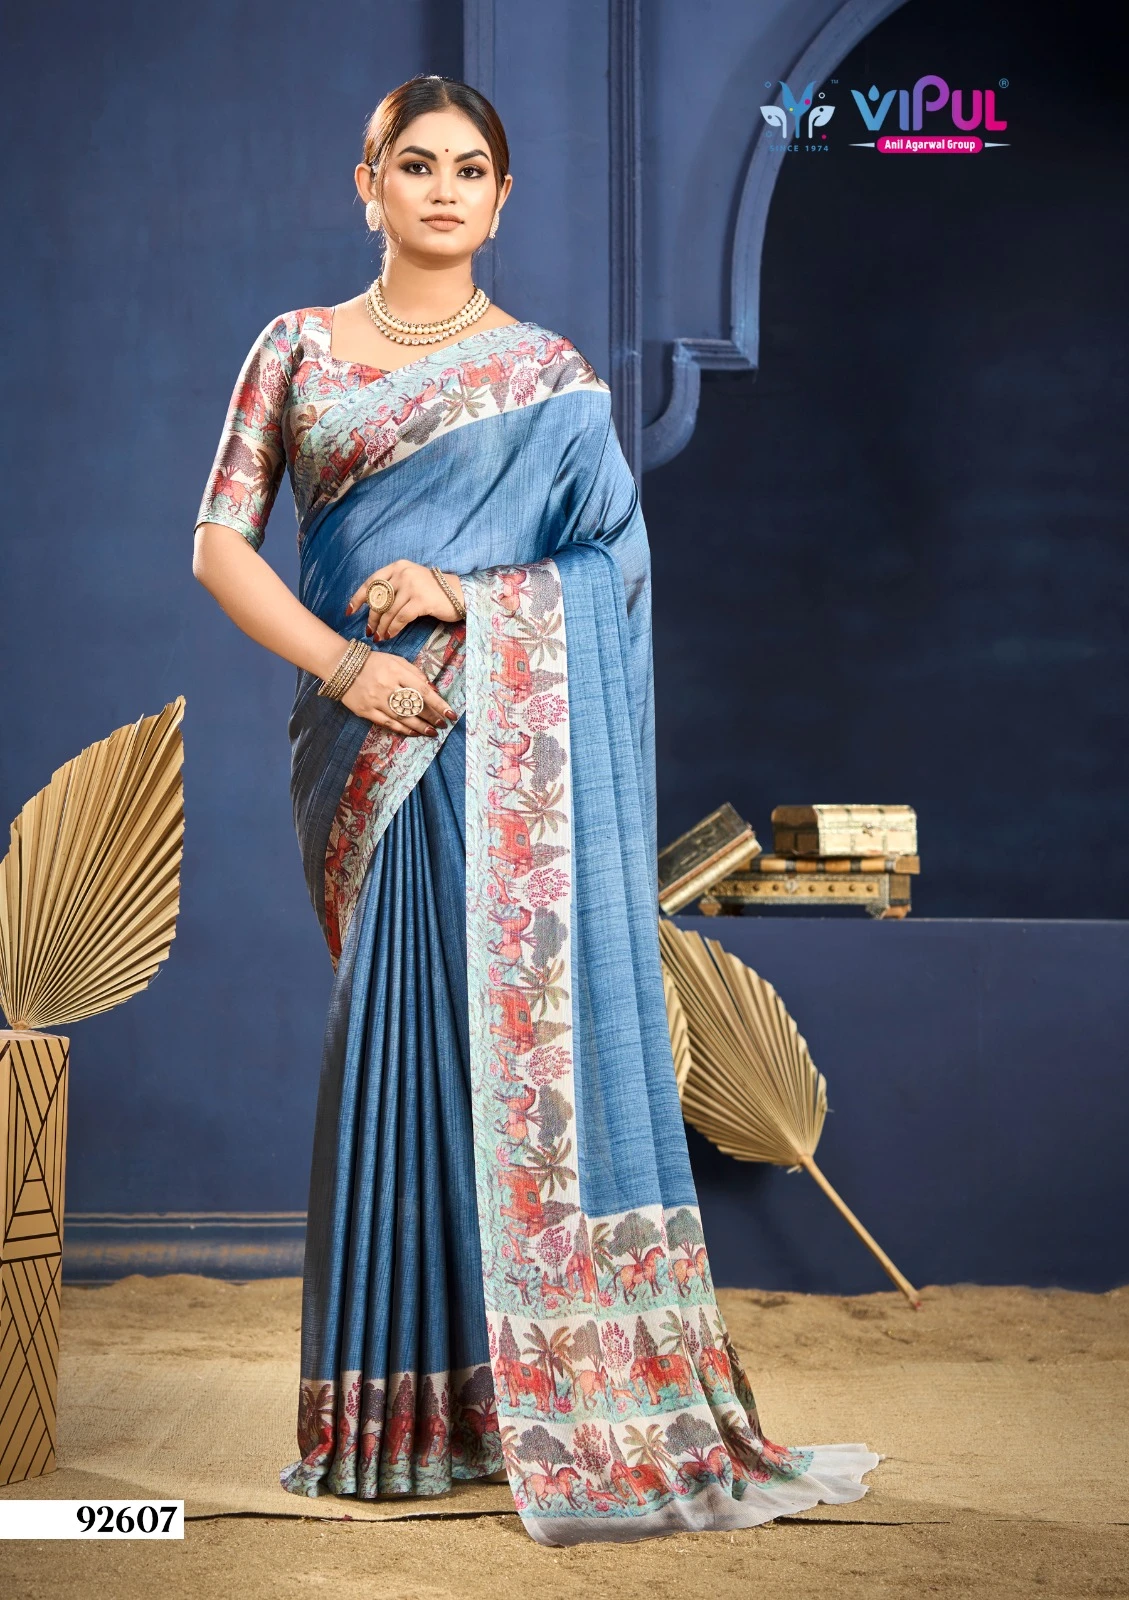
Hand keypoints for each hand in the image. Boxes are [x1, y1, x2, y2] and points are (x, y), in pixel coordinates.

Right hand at [339, 648, 457, 737]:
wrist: (341, 666)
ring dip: (420, 727)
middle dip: (432, 717)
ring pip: (403, 718)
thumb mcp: (396, 660)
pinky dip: (402, 729)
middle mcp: (387, 686)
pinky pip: (387, 723)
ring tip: (432, 732)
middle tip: (443, 724)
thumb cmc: (373, 662)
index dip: (439, 704)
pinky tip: (413, 733)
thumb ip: (415, 672)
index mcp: (397, 671)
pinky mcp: (366, 710)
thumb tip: (432, 688)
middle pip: (414, 707)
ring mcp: (376, 700)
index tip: (451, 714)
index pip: (423, 691)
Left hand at [345, 559, 464, 641]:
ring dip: (381, 627)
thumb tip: (372, 606)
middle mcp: (403, 573)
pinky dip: (393, 629)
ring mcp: (412, 586)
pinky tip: (390, 635)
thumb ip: (394, 587)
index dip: (358, 598)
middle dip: (371, 618)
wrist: (460, 594)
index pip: (371, 582)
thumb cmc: (434, 591)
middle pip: (379, 599)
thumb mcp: (412, 581)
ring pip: (388, 611)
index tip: (349, 611)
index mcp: (398, 567)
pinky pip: (400, 618)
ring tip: (379, 636)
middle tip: (369, 631)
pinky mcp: (421, 600)